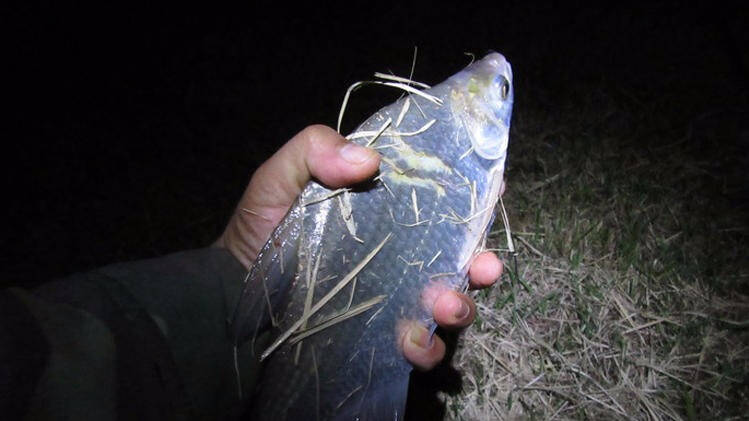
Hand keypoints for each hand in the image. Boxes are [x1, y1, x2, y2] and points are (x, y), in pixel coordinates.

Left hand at [215, 125, 502, 369]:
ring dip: (460, 305)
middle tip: (483, 266)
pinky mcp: (380, 336)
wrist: (232, 300)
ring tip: (444, 306)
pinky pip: (418, 344)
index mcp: (384, 211)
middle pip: (457, 255)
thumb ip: (313, 151)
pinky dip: (426, 347)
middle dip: (480, 261)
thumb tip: (369, 162)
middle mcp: (398, 254)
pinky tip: (412, 343)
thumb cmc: (259, 233)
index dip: (473, 196)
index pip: (440, 200)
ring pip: (448, 302)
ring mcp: (392, 297)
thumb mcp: (278, 179)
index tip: (494, 193)